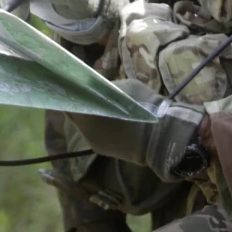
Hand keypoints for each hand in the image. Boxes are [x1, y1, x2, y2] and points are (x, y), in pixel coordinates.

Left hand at [68, 78, 205, 181]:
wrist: (161, 137)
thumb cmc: (144, 106)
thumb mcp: (125, 87)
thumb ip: (105, 87)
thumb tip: (95, 85)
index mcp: (88, 111)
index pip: (70, 99)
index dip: (71, 90)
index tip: (73, 82)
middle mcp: (84, 129)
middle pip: (74, 113)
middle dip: (77, 102)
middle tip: (82, 91)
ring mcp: (92, 141)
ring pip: (82, 124)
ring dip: (86, 114)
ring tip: (94, 103)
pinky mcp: (101, 150)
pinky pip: (92, 133)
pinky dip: (95, 124)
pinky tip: (104, 118)